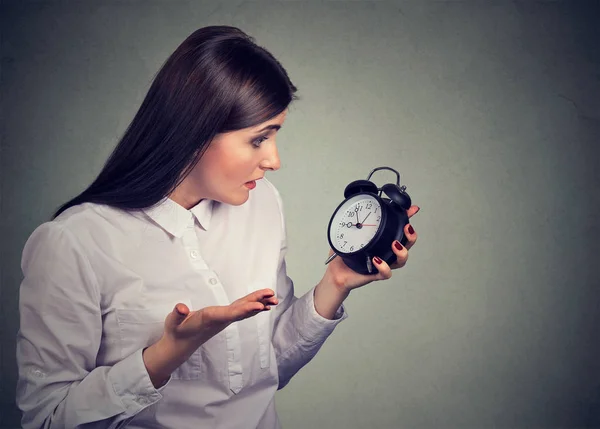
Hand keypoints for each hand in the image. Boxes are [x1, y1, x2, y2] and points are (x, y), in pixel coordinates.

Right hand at [143, 289, 277, 386]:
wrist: (180, 345)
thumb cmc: (177, 331)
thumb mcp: (172, 323)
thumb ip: (176, 315)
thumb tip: (181, 308)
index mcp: (210, 319)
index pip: (230, 314)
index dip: (245, 309)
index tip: (260, 306)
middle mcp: (220, 320)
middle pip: (242, 310)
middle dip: (257, 302)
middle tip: (272, 296)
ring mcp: (223, 320)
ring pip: (243, 310)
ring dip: (259, 303)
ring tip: (273, 297)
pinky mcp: (223, 318)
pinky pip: (240, 311)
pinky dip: (252, 305)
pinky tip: (264, 304)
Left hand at [325, 205, 419, 292]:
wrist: (337, 273)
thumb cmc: (345, 254)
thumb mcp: (350, 233)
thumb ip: (356, 221)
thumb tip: (359, 206)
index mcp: (383, 242)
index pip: (399, 230)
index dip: (408, 219)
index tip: (413, 210)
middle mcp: (386, 253)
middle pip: (407, 246)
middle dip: (411, 237)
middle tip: (407, 228)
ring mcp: (382, 263)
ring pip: (401, 261)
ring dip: (402, 252)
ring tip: (395, 244)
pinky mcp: (375, 274)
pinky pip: (385, 273)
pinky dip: (384, 267)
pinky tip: (377, 259)